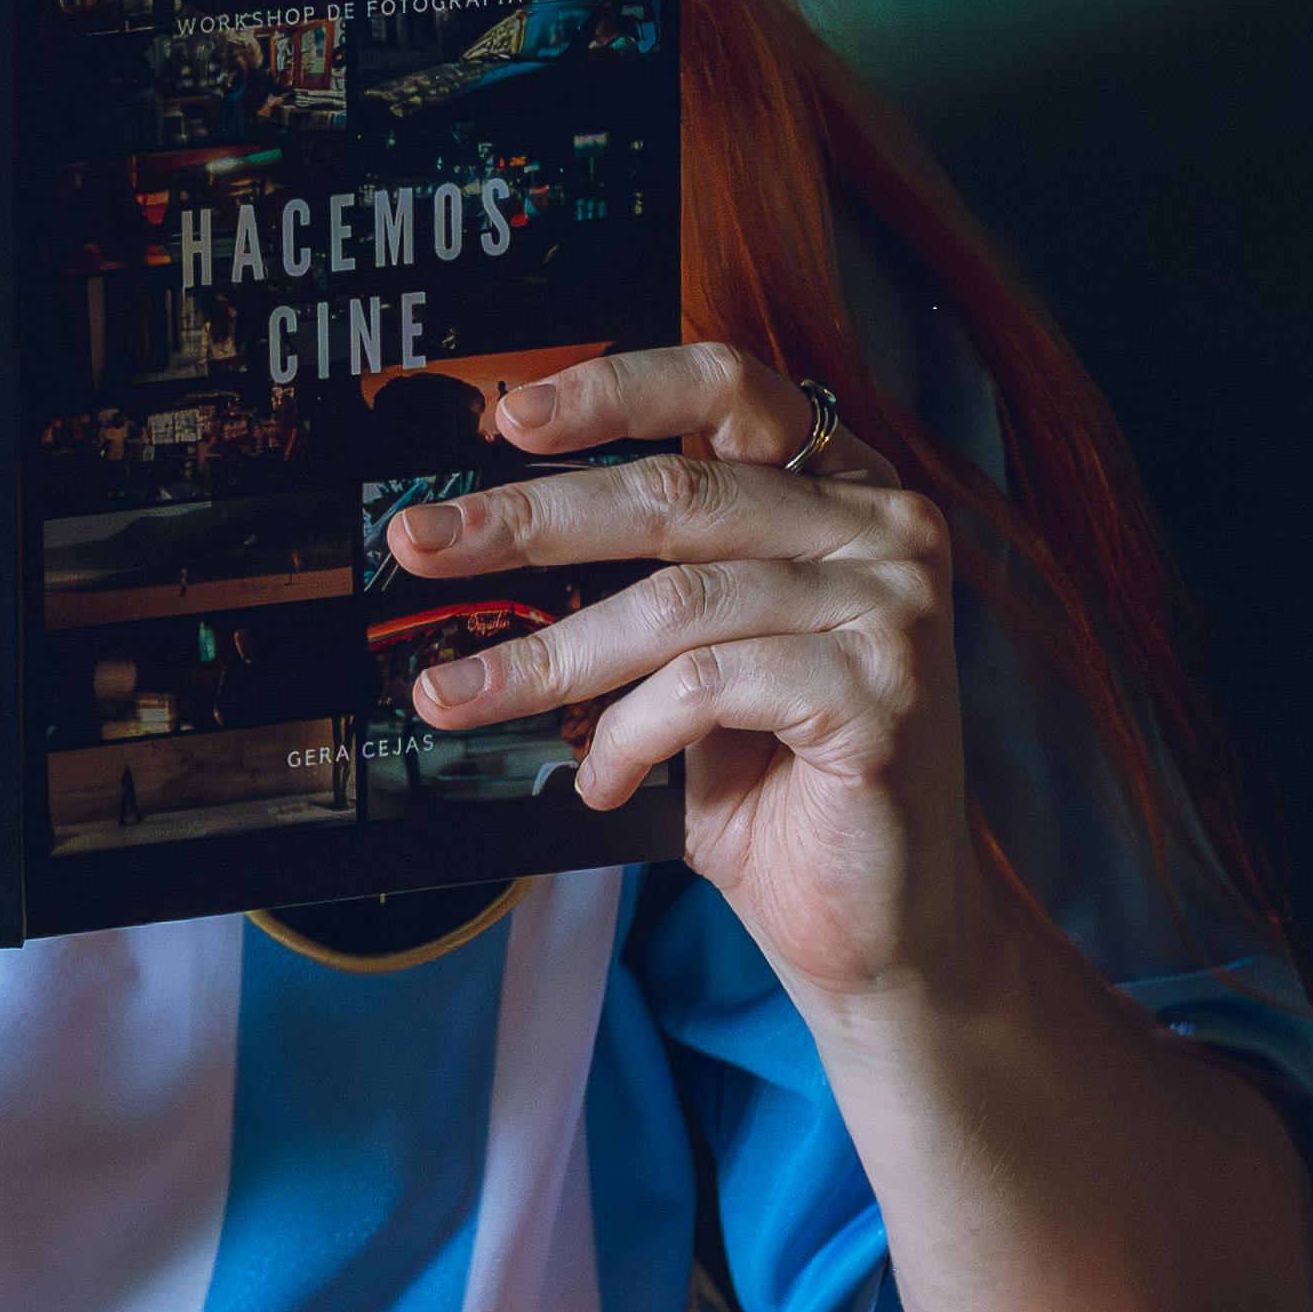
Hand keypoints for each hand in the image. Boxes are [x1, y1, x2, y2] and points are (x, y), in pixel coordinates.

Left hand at [386, 346, 997, 1008]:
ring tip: (457, 697)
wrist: (877, 926)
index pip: (727, 385)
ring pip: (675, 602)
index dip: (613, 387)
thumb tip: (486, 530)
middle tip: (420, 543)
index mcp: (842, 488)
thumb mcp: (703, 657)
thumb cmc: (778, 784)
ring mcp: (892, 606)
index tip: (505, 416)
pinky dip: (627, 734)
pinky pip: (706, 687)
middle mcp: (883, 527)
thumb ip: (649, 577)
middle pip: (675, 491)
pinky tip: (598, 779)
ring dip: (547, 656)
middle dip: (527, 521)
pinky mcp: (879, 694)